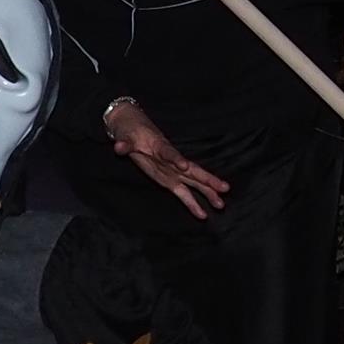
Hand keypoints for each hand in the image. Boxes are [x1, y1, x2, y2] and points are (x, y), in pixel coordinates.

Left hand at [105, 100, 230, 218]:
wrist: (133, 129)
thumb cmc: (131, 131)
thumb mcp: (125, 136)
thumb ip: (124, 144)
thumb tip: (118, 147)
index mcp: (160, 147)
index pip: (170, 153)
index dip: (176, 159)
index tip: (184, 166)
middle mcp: (172, 160)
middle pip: (193, 170)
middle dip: (208, 179)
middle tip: (224, 188)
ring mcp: (173, 171)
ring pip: (194, 182)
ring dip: (208, 193)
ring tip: (221, 204)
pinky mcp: (170, 180)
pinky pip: (184, 193)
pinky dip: (193, 203)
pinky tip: (203, 214)